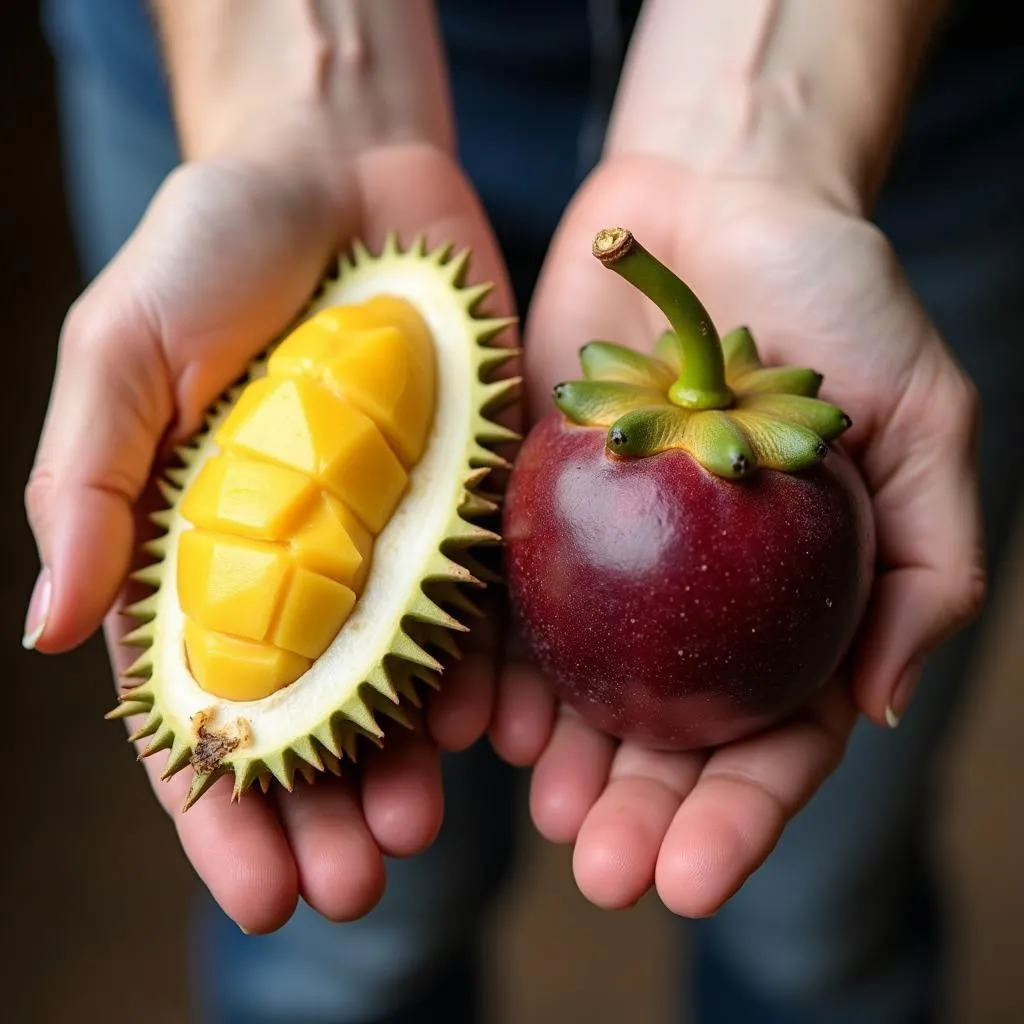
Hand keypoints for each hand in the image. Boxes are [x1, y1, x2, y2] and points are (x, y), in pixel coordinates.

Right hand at [23, 136, 514, 932]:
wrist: (343, 171)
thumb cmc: (213, 248)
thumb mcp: (120, 352)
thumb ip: (84, 485)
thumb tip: (46, 630)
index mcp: (198, 546)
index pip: (201, 702)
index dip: (219, 804)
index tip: (250, 890)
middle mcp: (300, 560)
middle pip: (309, 715)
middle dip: (324, 809)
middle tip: (353, 888)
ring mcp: (394, 535)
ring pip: (402, 680)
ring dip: (406, 762)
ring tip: (415, 830)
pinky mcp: (473, 495)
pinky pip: (486, 599)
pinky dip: (488, 670)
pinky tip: (491, 730)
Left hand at [489, 155, 984, 915]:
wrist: (710, 205)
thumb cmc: (832, 301)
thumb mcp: (918, 421)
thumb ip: (923, 564)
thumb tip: (880, 708)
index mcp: (790, 602)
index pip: (774, 733)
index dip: (740, 815)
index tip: (694, 876)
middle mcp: (694, 599)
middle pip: (669, 732)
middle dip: (641, 811)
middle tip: (604, 870)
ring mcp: (607, 560)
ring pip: (582, 685)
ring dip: (564, 758)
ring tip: (547, 810)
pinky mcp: (527, 507)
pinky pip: (504, 600)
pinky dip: (491, 661)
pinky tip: (480, 718)